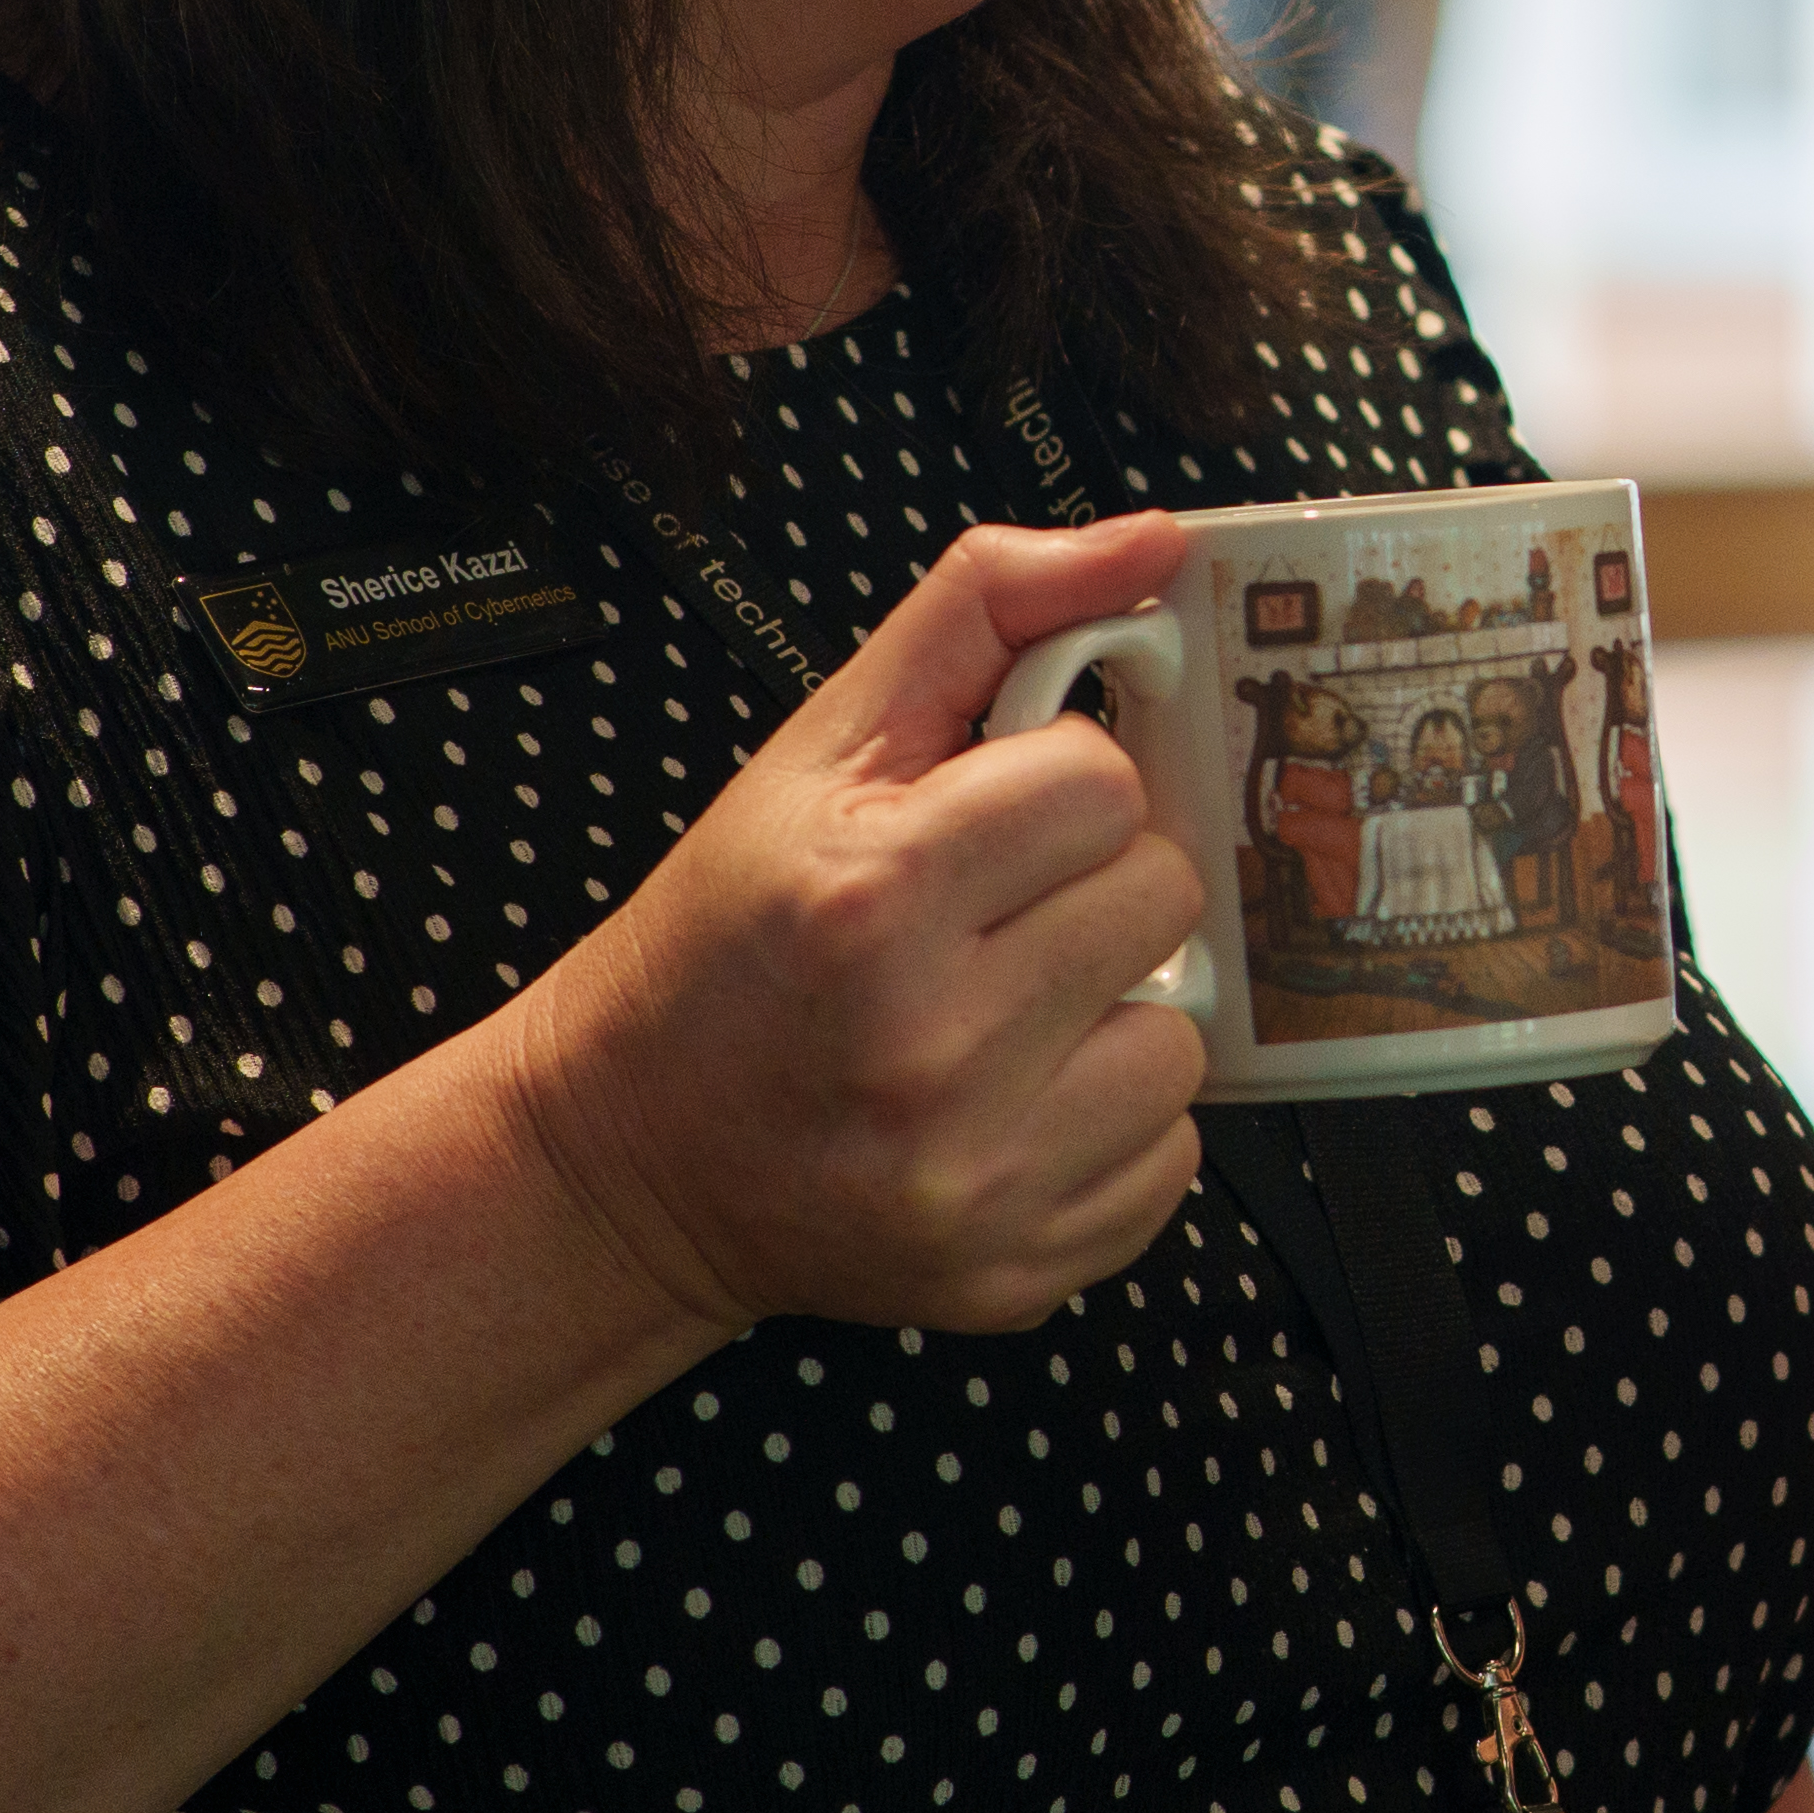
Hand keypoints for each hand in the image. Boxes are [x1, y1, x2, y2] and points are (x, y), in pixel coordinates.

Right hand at [489, 514, 1217, 1338]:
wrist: (629, 1154)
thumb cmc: (730, 937)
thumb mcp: (823, 746)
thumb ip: (991, 611)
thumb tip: (1159, 543)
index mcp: (876, 896)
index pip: (1107, 783)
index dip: (1055, 787)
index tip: (984, 825)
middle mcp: (931, 1047)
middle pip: (1161, 900)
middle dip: (1088, 891)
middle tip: (988, 920)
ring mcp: (978, 1176)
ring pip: (1183, 1038)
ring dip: (1114, 1014)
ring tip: (999, 1016)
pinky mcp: (1016, 1269)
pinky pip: (1172, 1160)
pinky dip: (1109, 1125)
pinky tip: (1008, 1105)